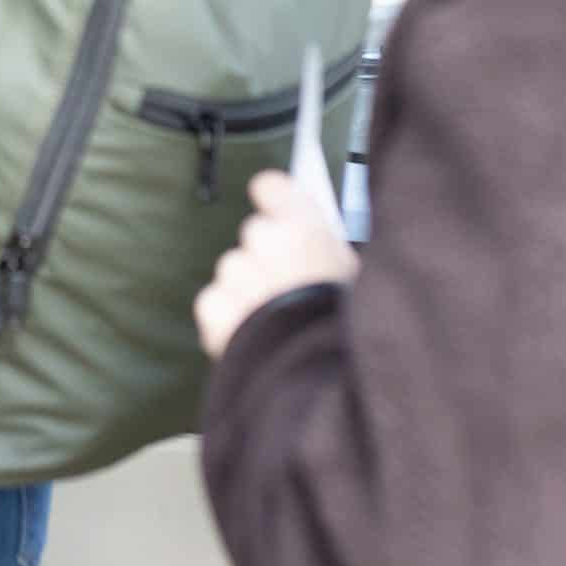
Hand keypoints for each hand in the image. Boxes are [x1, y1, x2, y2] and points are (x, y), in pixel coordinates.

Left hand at [194, 170, 358, 358]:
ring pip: (234, 271)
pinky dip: (227, 317)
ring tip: (276, 321)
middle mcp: (266, 241)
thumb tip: (307, 240)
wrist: (319, 378)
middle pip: (256, 235)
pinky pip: (214, 302)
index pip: (273, 187)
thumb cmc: (343, 326)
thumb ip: (322, 249)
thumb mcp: (352, 277)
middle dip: (267, 256)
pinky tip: (253, 334)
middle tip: (288, 288)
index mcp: (305, 227)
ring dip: (247, 289)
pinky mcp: (213, 307)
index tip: (272, 203)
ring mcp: (236, 274)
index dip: (273, 198)